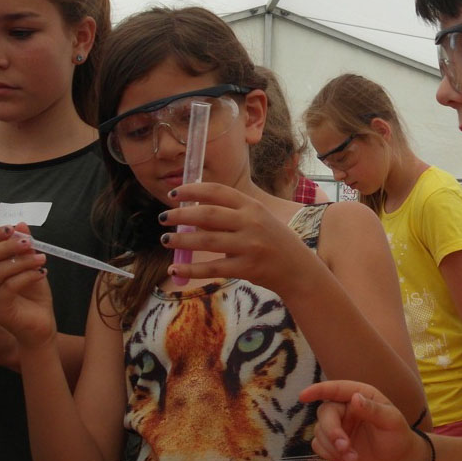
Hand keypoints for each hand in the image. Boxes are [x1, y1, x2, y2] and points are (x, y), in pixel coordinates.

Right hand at [0, 224, 55, 350]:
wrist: (40, 326)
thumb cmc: (34, 297)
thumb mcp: (32, 267)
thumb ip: (25, 249)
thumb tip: (21, 224)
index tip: (13, 228)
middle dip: (8, 246)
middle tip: (29, 242)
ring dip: (22, 261)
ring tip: (42, 258)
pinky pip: (9, 287)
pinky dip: (26, 276)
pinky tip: (41, 274)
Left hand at [160, 182, 314, 291]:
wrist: (299, 270)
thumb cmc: (274, 242)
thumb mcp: (257, 221)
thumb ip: (230, 216)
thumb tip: (192, 215)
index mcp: (252, 206)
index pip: (217, 191)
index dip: (192, 190)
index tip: (173, 193)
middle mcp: (251, 222)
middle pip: (208, 214)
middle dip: (181, 215)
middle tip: (163, 218)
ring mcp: (249, 245)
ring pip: (207, 240)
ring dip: (182, 239)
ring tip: (165, 239)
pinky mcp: (247, 268)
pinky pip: (213, 267)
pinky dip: (191, 268)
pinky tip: (175, 268)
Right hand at [299, 380, 423, 460]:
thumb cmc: (398, 437)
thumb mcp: (391, 422)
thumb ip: (373, 410)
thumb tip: (354, 398)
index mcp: (360, 395)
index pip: (336, 389)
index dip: (318, 390)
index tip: (303, 396)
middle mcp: (346, 408)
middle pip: (325, 413)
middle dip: (332, 431)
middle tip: (344, 446)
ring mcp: (339, 426)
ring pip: (320, 431)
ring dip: (333, 446)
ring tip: (352, 456)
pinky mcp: (333, 444)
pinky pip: (318, 445)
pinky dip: (328, 453)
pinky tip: (346, 458)